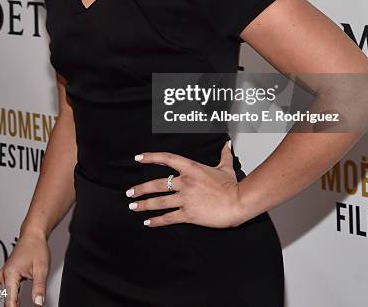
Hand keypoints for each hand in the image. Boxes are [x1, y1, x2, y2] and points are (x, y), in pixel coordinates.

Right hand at [0, 228, 49, 306]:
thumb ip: (39, 287)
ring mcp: (4, 274)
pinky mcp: (7, 274)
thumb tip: (38, 303)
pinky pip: (8, 290)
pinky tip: (19, 303)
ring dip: (14, 303)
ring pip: (7, 295)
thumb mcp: (41, 268)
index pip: (10, 301)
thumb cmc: (36, 247)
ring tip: (22, 306)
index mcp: (10, 274)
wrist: (33, 234)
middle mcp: (3, 275)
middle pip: (7, 299)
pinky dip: (14, 297)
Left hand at [126, 140, 247, 228]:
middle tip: (129, 192)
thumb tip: (227, 144)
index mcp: (191, 168)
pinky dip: (156, 221)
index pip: (166, 159)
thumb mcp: (226, 167)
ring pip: (159, 202)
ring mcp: (185, 198)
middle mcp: (185, 182)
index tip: (138, 158)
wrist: (238, 202)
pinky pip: (168, 217)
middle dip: (140, 189)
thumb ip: (223, 154)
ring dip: (144, 205)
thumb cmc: (232, 185)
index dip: (150, 157)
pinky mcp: (188, 214)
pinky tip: (148, 223)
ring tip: (133, 207)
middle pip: (157, 184)